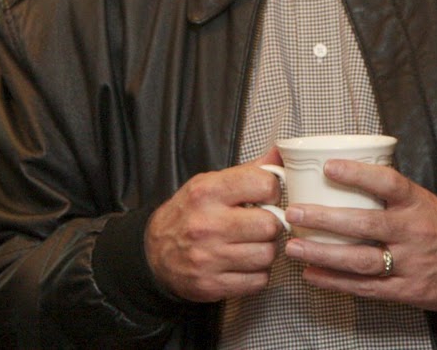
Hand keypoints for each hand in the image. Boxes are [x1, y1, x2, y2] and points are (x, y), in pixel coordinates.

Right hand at [146, 158, 285, 302]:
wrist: (154, 252)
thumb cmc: (190, 213)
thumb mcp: (211, 183)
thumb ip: (249, 170)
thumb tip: (281, 153)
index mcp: (207, 191)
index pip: (263, 184)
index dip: (272, 190)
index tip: (266, 197)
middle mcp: (206, 224)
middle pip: (270, 225)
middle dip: (272, 225)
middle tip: (261, 224)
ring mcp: (208, 257)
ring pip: (267, 255)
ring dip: (266, 250)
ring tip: (253, 244)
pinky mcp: (211, 284)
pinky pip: (258, 281)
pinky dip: (257, 274)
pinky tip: (245, 264)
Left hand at [282, 159, 436, 312]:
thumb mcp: (421, 200)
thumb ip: (388, 191)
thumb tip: (341, 171)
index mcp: (417, 204)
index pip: (388, 183)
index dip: (358, 174)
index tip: (329, 167)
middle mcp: (413, 232)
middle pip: (366, 225)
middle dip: (326, 219)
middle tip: (295, 212)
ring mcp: (409, 264)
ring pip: (361, 260)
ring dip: (323, 254)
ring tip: (295, 247)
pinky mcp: (404, 290)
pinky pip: (365, 287)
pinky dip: (335, 282)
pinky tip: (312, 274)